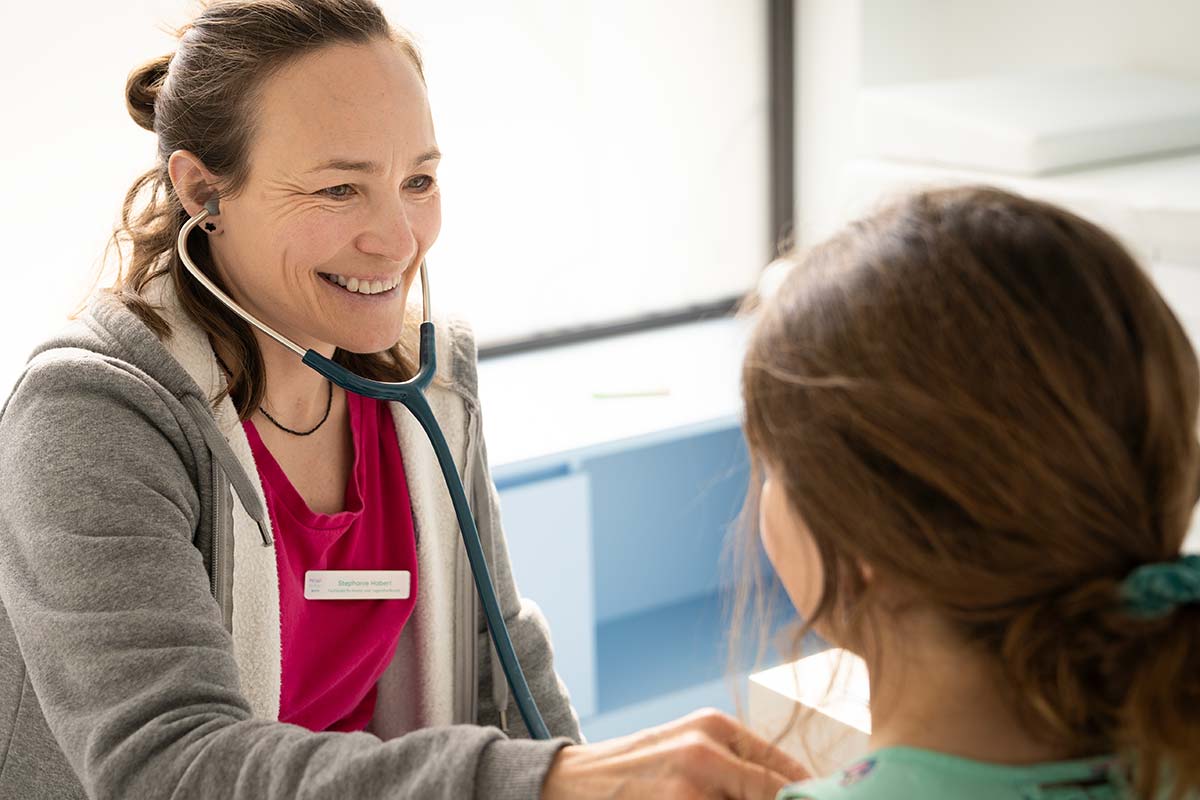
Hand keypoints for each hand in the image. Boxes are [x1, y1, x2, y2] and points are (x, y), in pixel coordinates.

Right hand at [541, 707, 809, 799]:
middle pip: (773, 794)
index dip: (808, 793)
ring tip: (720, 798)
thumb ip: (735, 762)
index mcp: (714, 726)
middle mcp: (706, 750)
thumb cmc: (637, 767)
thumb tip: (793, 788)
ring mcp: (690, 786)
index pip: (783, 767)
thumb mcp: (687, 745)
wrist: (571, 782)